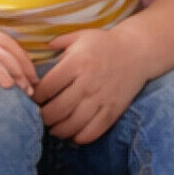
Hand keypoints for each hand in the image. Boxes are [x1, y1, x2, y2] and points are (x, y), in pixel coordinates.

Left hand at [0, 15, 37, 93]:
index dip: (0, 72)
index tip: (10, 86)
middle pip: (6, 57)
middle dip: (19, 73)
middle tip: (28, 91)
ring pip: (14, 50)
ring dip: (27, 66)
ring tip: (35, 81)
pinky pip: (15, 45)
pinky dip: (25, 57)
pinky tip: (30, 68)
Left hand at [36, 25, 153, 142]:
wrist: (139, 50)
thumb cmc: (105, 44)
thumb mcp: (80, 36)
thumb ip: (56, 44)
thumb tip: (34, 54)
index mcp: (77, 63)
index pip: (45, 89)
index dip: (34, 97)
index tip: (34, 99)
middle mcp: (88, 82)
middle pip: (55, 110)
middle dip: (43, 117)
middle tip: (40, 116)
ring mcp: (102, 97)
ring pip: (72, 124)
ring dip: (57, 130)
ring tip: (54, 127)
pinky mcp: (114, 109)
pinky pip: (93, 131)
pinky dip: (79, 138)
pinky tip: (73, 134)